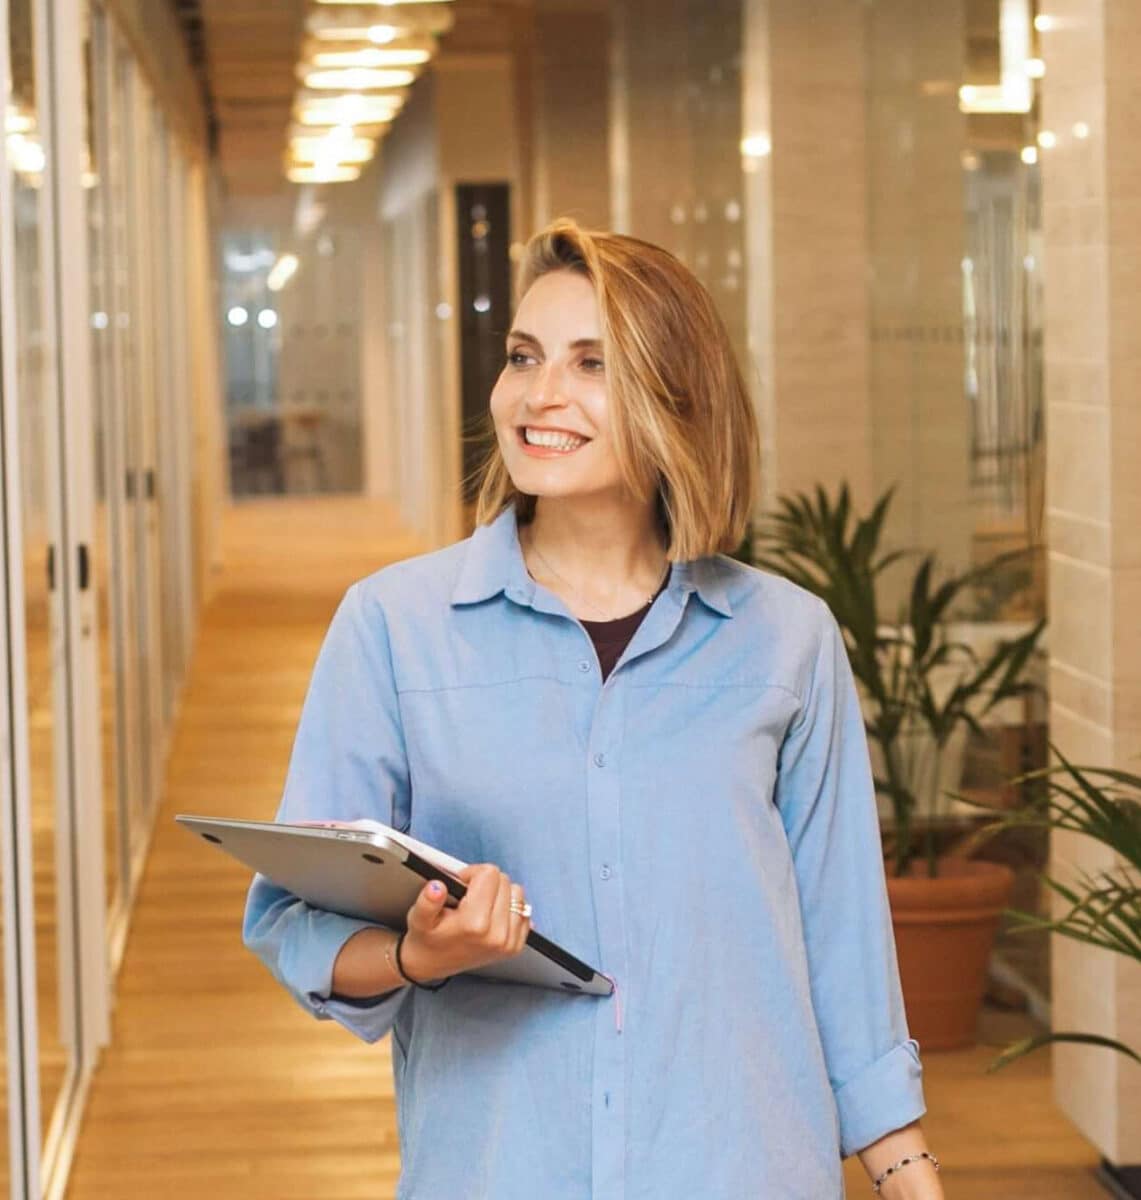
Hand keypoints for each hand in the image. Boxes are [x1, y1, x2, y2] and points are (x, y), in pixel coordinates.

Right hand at [399, 864, 531, 983]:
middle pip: (504, 881)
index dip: (472, 873)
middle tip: (467, 896)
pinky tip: (491, 915)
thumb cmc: (427, 938)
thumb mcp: (419, 918)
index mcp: (475, 924)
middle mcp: (497, 935)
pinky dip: (509, 907)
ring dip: (500, 893)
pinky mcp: (515, 946)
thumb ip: (427, 901)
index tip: (461, 884)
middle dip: (486, 882)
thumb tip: (436, 887)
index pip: (490, 874)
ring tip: (480, 905)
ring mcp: (509, 942)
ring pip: (517, 893)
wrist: (432, 964)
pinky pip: (524, 911)